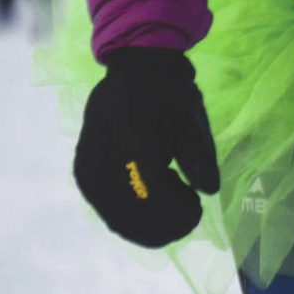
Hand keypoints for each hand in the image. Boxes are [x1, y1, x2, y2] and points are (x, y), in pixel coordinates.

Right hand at [74, 47, 218, 247]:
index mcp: (135, 151)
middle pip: (136, 220)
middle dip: (167, 224)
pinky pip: (108, 210)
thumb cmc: (167, 93)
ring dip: (150, 222)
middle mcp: (104, 166)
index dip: (180, 214)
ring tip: (169, 195)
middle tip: (188, 207)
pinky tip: (150, 194)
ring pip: (120, 221)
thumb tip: (209, 190)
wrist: (133, 69)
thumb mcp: (192, 123)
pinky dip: (132, 215)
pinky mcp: (83, 174)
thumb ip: (200, 160)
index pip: (157, 203)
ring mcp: (90, 173)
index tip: (197, 204)